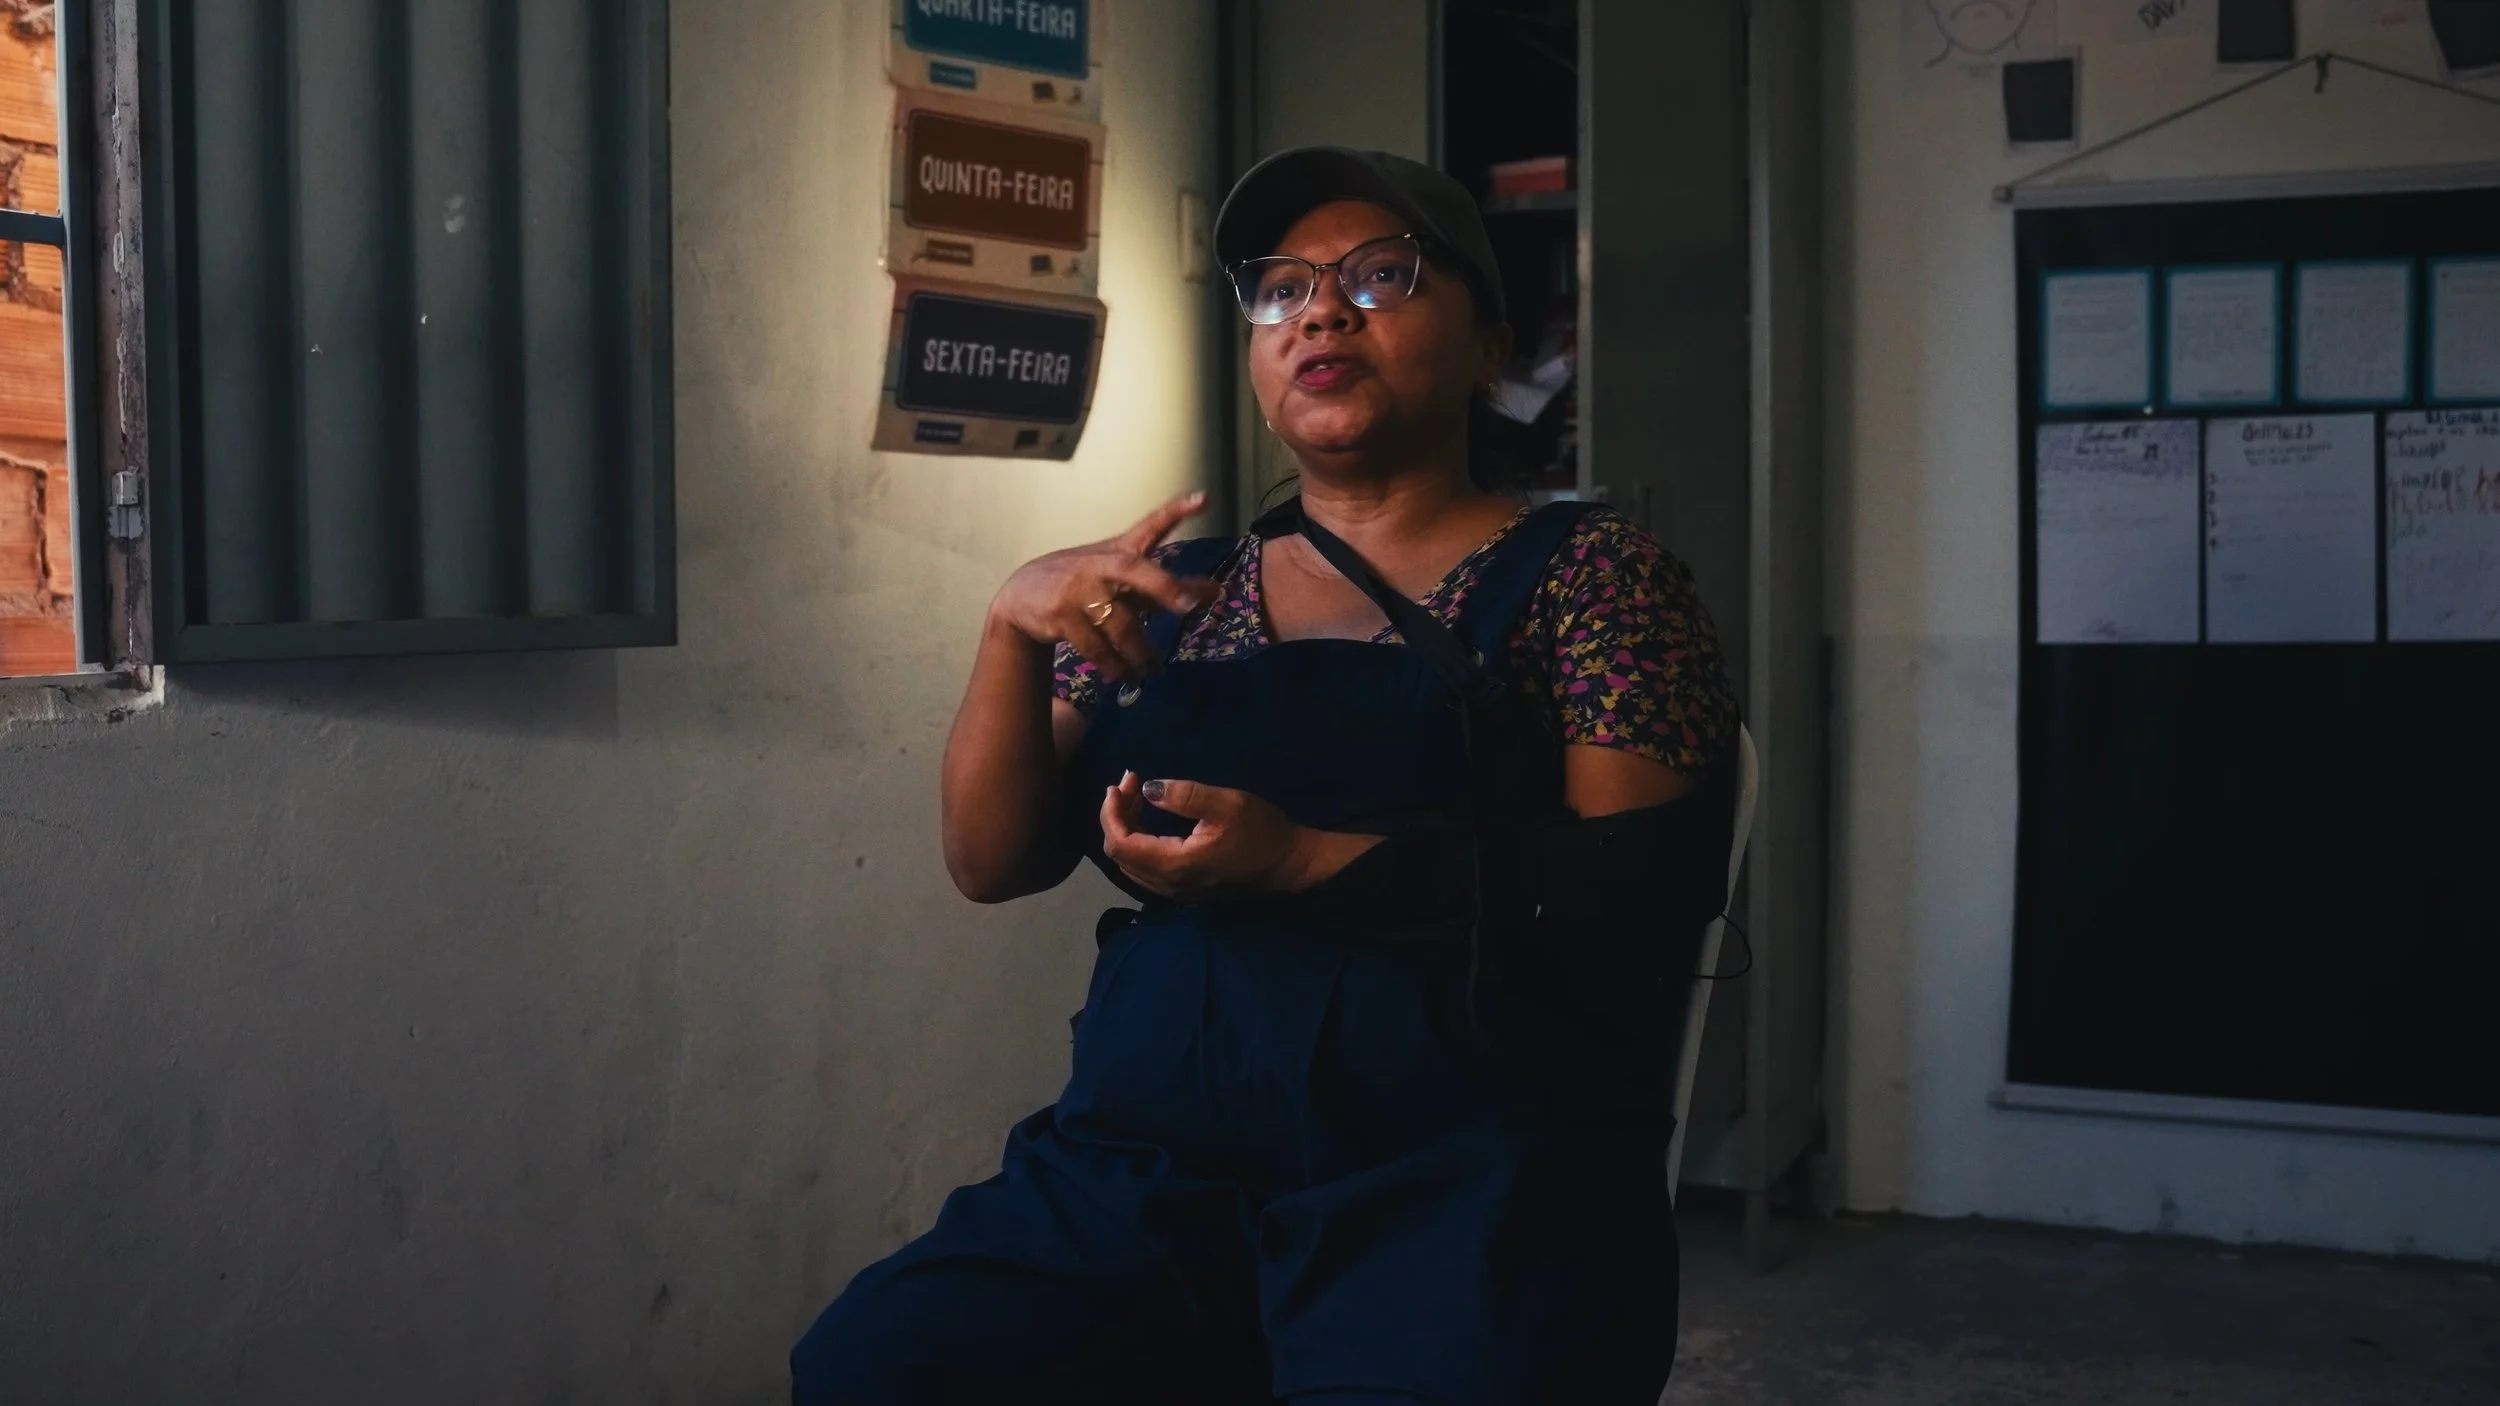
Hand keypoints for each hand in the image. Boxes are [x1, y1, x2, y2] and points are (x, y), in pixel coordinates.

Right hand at [990, 491, 1216, 682]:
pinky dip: (1115, 666)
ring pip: (1121, 625)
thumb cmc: (1083, 585)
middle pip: (1136, 571)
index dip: (1176, 512)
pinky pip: (1098, 648)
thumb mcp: (1116, 576)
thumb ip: (1160, 585)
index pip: (1151, 526)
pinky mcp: (1063, 617)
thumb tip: (1213, 592)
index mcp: (1118, 551)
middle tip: (1190, 604)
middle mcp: (1102, 565)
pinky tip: (1124, 675)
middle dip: (1164, 586)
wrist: (1021, 596)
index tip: (1202, 499)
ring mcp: (1080, 591)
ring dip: (1141, 652)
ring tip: (1154, 670)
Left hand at [1098, 773, 1380, 901]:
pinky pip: (1145, 869)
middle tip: (1130, 784)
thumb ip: (1185, 795)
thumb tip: (1148, 790)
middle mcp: (1168, 884)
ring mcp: (1176, 891)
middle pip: (1120, 856)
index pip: (1120, 844)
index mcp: (1175, 864)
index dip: (1111, 813)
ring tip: (1136, 797)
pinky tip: (1149, 822)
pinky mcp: (1184, 890)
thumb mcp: (1226, 803)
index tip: (1121, 783)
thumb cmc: (1261, 831)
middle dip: (1117, 816)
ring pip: (1131, 864)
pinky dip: (1139, 843)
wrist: (1289, 864)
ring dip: (1127, 830)